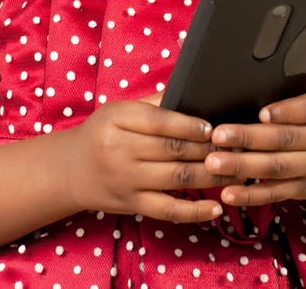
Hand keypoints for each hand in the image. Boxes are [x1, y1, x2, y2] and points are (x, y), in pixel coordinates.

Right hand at [68, 94, 231, 221]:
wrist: (69, 170)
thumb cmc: (101, 133)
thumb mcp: (119, 110)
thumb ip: (153, 104)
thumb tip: (193, 94)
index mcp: (118, 119)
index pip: (160, 120)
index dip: (189, 124)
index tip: (214, 126)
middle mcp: (120, 150)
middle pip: (173, 149)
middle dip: (208, 148)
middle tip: (236, 146)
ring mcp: (126, 180)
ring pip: (177, 178)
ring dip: (211, 175)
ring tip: (236, 170)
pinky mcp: (132, 205)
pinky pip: (168, 210)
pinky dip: (195, 211)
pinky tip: (217, 207)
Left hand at [204, 86, 305, 206]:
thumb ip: (288, 95)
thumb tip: (245, 88)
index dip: (285, 111)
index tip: (261, 113)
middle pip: (285, 138)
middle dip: (249, 137)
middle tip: (218, 135)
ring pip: (277, 167)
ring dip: (243, 166)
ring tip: (214, 162)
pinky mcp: (302, 188)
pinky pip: (275, 193)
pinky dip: (250, 194)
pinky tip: (228, 193)